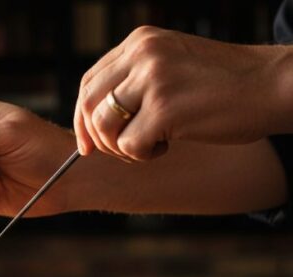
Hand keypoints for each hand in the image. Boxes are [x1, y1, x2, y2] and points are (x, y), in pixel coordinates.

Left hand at [74, 26, 292, 161]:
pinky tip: (167, 147)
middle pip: (88, 104)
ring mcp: (152, 79)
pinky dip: (142, 155)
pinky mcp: (165, 108)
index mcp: (139, 42)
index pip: (89, 82)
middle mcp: (142, 54)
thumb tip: (94, 118)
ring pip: (104, 126)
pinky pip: (128, 145)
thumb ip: (135, 80)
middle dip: (97, 137)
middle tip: (120, 151)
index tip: (89, 143)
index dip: (83, 116)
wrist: (272, 85)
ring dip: (120, 148)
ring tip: (150, 145)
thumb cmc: (224, 85)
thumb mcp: (171, 66)